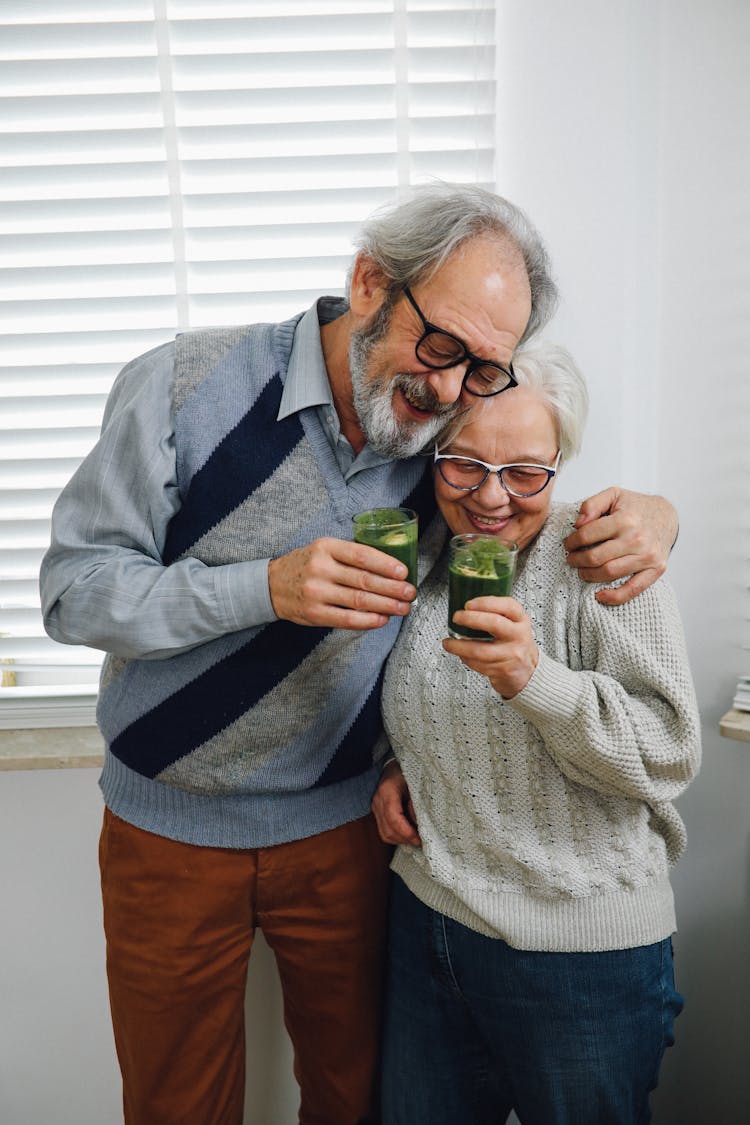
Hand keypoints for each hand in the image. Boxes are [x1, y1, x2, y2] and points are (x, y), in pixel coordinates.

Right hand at [268, 537, 414, 627]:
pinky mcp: (314, 613)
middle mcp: (320, 568)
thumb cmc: (306, 565)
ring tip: (403, 608)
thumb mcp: (323, 550)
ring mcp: (317, 592)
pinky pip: (347, 619)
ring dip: (386, 606)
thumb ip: (350, 555)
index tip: (404, 572)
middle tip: (410, 592)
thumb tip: (389, 568)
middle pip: (364, 580)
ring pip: (359, 600)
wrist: (271, 585)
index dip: (386, 564)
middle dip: (392, 588)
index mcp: (326, 547)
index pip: (362, 555)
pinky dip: (368, 621)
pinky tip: (383, 620)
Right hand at [372, 761, 420, 845]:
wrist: (396, 765)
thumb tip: (421, 825)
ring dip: (401, 840)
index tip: (420, 838)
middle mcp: (378, 800)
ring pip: (385, 834)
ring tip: (415, 837)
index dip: (406, 832)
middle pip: (388, 830)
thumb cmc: (408, 772)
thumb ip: (418, 803)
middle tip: (421, 840)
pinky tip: (408, 833)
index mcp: (387, 791)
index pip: (393, 818)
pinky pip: (384, 831)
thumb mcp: (416, 784)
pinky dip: (396, 836)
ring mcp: (375, 807)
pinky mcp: (378, 812)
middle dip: (405, 839)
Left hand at [443, 596, 537, 698]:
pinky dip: (466, 659)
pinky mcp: (503, 670)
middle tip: (457, 617)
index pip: (507, 606)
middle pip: (494, 623)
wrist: (527, 670)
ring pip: (481, 650)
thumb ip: (496, 612)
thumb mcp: (513, 623)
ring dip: (459, 646)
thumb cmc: (515, 642)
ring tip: (448, 643)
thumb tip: (465, 606)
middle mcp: (518, 635)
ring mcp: (511, 654)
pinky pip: (479, 665)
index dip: (486, 603)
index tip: (468, 604)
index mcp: (520, 619)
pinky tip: (461, 654)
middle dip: (470, 619)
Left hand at [564, 488, 677, 605]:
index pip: (587, 535)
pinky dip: (615, 596)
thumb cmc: (636, 507)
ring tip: (581, 571)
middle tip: (571, 558)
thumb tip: (578, 523)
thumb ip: (592, 504)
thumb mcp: (614, 495)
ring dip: (589, 575)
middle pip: (596, 557)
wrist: (667, 516)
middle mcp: (637, 539)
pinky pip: (633, 589)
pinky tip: (599, 596)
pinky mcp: (656, 569)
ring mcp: (647, 556)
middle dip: (577, 560)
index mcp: (625, 519)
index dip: (572, 541)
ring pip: (609, 572)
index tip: (568, 544)